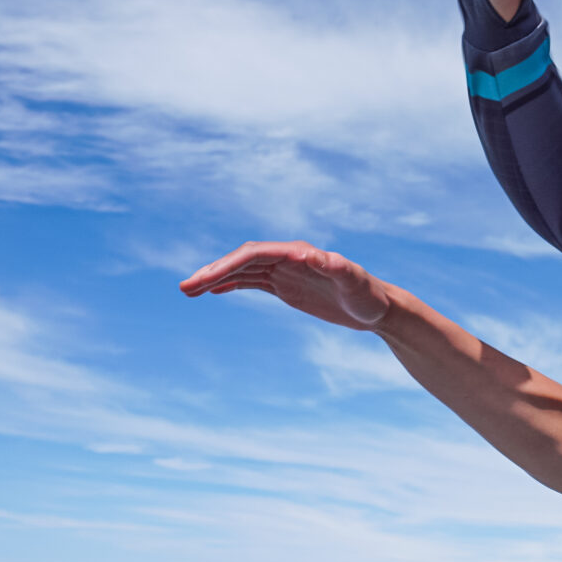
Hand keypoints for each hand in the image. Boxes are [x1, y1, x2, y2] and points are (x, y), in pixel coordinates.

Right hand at [180, 241, 390, 330]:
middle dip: (213, 272)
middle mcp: (288, 258)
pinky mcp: (285, 286)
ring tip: (187, 290)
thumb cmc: (368, 296)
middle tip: (185, 287)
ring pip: (241, 271)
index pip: (255, 254)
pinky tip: (212, 291)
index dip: (228, 264)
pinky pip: (251, 282)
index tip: (206, 279)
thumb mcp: (355, 282)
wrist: (377, 308)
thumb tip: (314, 255)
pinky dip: (230, 284)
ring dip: (215, 278)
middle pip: (242, 261)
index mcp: (299, 253)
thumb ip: (336, 267)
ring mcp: (284, 272)